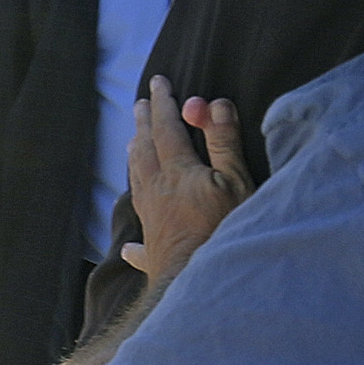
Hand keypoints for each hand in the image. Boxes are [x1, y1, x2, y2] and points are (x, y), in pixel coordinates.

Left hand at [123, 78, 250, 278]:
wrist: (199, 282)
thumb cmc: (224, 230)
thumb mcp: (235, 180)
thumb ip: (223, 142)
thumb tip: (211, 104)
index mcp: (177, 172)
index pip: (167, 128)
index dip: (164, 103)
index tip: (160, 83)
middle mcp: (157, 192)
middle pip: (145, 150)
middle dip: (144, 123)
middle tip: (141, 104)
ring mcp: (151, 221)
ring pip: (137, 182)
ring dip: (135, 158)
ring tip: (132, 145)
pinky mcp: (153, 251)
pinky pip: (138, 236)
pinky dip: (134, 233)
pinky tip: (128, 249)